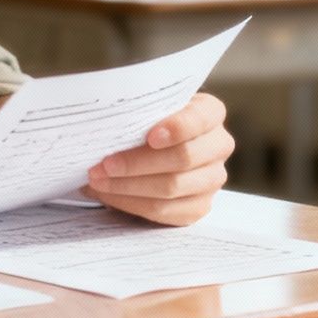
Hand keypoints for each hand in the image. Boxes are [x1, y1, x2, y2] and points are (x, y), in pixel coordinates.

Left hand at [83, 93, 232, 225]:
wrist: (157, 146)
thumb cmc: (147, 120)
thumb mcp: (148, 107)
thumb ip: (137, 110)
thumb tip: (103, 122)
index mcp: (211, 113)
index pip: (199, 119)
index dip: (177, 128)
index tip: (150, 137)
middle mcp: (219, 146)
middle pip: (183, 158)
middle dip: (137, 163)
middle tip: (103, 165)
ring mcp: (212, 179)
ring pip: (172, 187)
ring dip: (128, 186)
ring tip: (98, 180)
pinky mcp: (199, 206)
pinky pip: (164, 210)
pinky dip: (131, 203)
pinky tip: (108, 194)